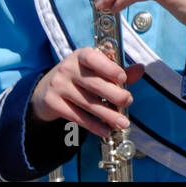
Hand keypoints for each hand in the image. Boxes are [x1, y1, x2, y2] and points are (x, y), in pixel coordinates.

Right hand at [30, 46, 145, 139]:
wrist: (45, 90)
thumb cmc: (80, 76)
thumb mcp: (94, 68)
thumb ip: (117, 71)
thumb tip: (140, 69)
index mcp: (81, 55)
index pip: (93, 59)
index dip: (109, 68)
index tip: (123, 79)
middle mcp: (68, 69)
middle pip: (94, 84)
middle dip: (114, 94)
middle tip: (129, 101)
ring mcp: (58, 86)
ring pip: (88, 103)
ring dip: (108, 115)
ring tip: (123, 123)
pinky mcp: (53, 104)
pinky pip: (77, 117)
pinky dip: (94, 126)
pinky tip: (106, 131)